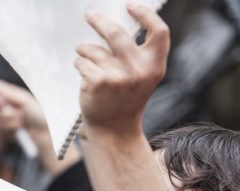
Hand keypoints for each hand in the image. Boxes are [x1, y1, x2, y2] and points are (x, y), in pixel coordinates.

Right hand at [0, 80, 81, 175]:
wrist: (45, 133)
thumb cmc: (38, 114)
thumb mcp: (24, 100)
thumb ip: (9, 93)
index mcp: (11, 97)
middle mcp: (7, 107)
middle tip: (2, 103)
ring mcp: (6, 120)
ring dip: (10, 118)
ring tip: (22, 119)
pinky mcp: (7, 132)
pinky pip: (3, 128)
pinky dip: (13, 127)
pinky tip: (21, 129)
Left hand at [75, 3, 169, 135]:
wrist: (114, 129)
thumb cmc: (126, 98)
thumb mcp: (142, 76)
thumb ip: (138, 53)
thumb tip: (116, 21)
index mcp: (155, 66)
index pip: (159, 31)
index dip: (146, 14)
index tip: (130, 6)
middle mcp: (139, 70)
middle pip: (116, 32)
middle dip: (99, 20)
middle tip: (90, 15)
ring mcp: (118, 76)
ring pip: (93, 48)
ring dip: (85, 50)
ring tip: (86, 59)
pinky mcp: (98, 82)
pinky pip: (82, 61)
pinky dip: (80, 65)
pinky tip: (85, 77)